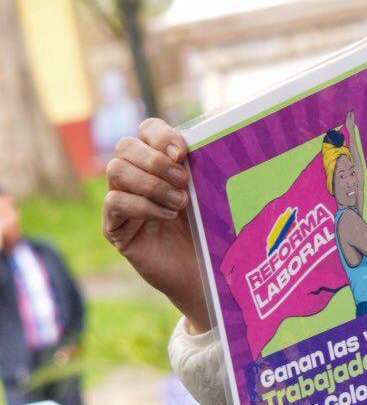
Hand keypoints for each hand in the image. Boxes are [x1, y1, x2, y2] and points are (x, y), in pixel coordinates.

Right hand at [104, 118, 209, 330]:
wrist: (206, 275)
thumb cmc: (212, 233)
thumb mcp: (210, 196)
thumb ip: (202, 169)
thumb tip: (207, 144)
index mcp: (160, 162)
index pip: (146, 130)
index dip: (160, 135)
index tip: (181, 152)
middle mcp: (136, 177)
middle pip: (125, 146)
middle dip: (155, 159)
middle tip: (184, 181)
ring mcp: (121, 201)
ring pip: (116, 170)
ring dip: (151, 184)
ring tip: (179, 203)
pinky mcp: (115, 227)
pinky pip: (115, 203)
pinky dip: (143, 206)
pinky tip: (166, 217)